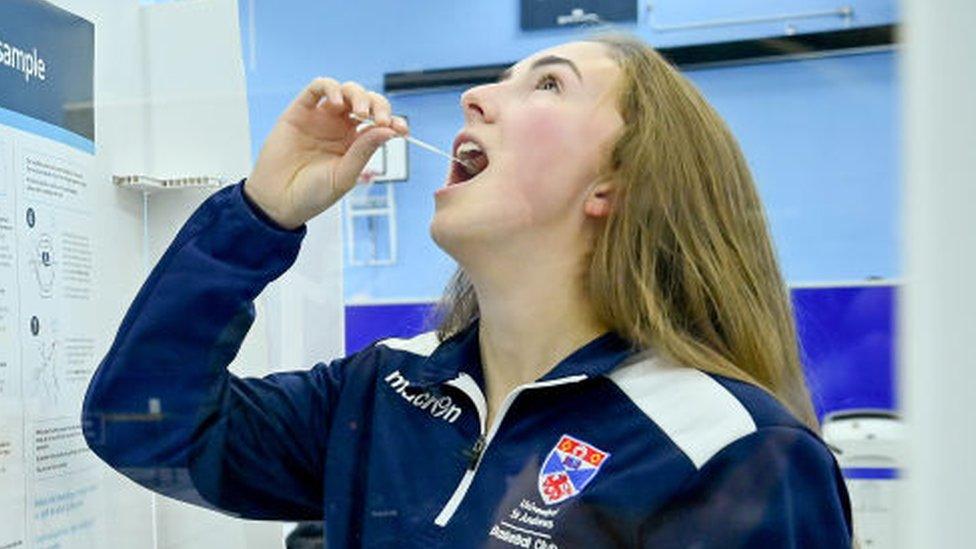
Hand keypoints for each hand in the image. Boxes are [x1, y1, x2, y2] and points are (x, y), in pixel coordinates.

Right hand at [243, 77, 408, 229]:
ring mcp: (320, 117)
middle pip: (366, 102)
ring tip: (360, 112)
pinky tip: (336, 102)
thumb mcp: (344, 175)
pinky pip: (317, 88)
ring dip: (358, 95)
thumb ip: (364, 150)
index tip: (401, 129)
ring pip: (345, 91)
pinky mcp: (300, 111)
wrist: (279, 202)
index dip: (393, 121)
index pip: (379, 123)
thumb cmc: (312, 194)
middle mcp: (340, 127)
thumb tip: (388, 130)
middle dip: (378, 106)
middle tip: (380, 119)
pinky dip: (330, 88)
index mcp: (355, 143)